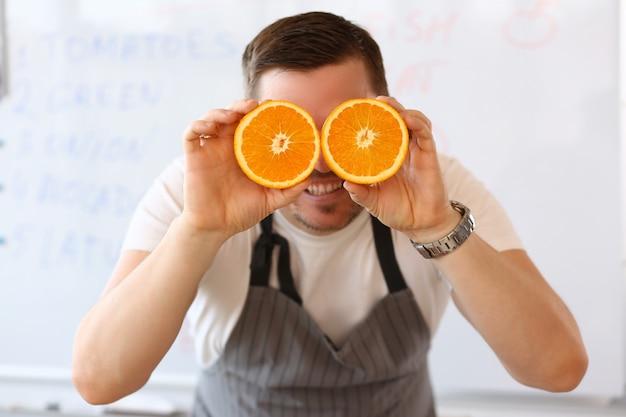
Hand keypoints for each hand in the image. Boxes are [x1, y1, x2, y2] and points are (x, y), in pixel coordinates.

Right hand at [180, 99, 308, 236]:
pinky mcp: (194, 157)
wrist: (216, 228)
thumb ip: (289, 190)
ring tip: (233, 115)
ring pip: (212, 118)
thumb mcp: (270, 200)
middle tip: (254, 106)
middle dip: (242, 105)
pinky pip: (191, 133)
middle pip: (233, 114)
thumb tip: (310, 179)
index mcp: (247, 151)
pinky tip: (209, 127)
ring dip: (221, 111)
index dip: (262, 111)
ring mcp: (210, 149)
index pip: (254, 123)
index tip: (275, 107)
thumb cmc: (242, 212)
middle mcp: (228, 146)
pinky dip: (198, 125)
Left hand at [343, 96, 459, 241]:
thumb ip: (361, 193)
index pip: (380, 131)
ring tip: (386, 103)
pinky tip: (406, 118)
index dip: (371, 119)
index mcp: (387, 157)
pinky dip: (417, 122)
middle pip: (396, 120)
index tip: (355, 110)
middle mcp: (402, 150)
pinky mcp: (429, 155)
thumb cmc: (397, 211)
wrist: (421, 224)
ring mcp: (416, 151)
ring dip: (401, 109)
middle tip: (371, 100)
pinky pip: (425, 133)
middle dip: (386, 107)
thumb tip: (345, 184)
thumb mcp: (373, 202)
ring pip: (412, 120)